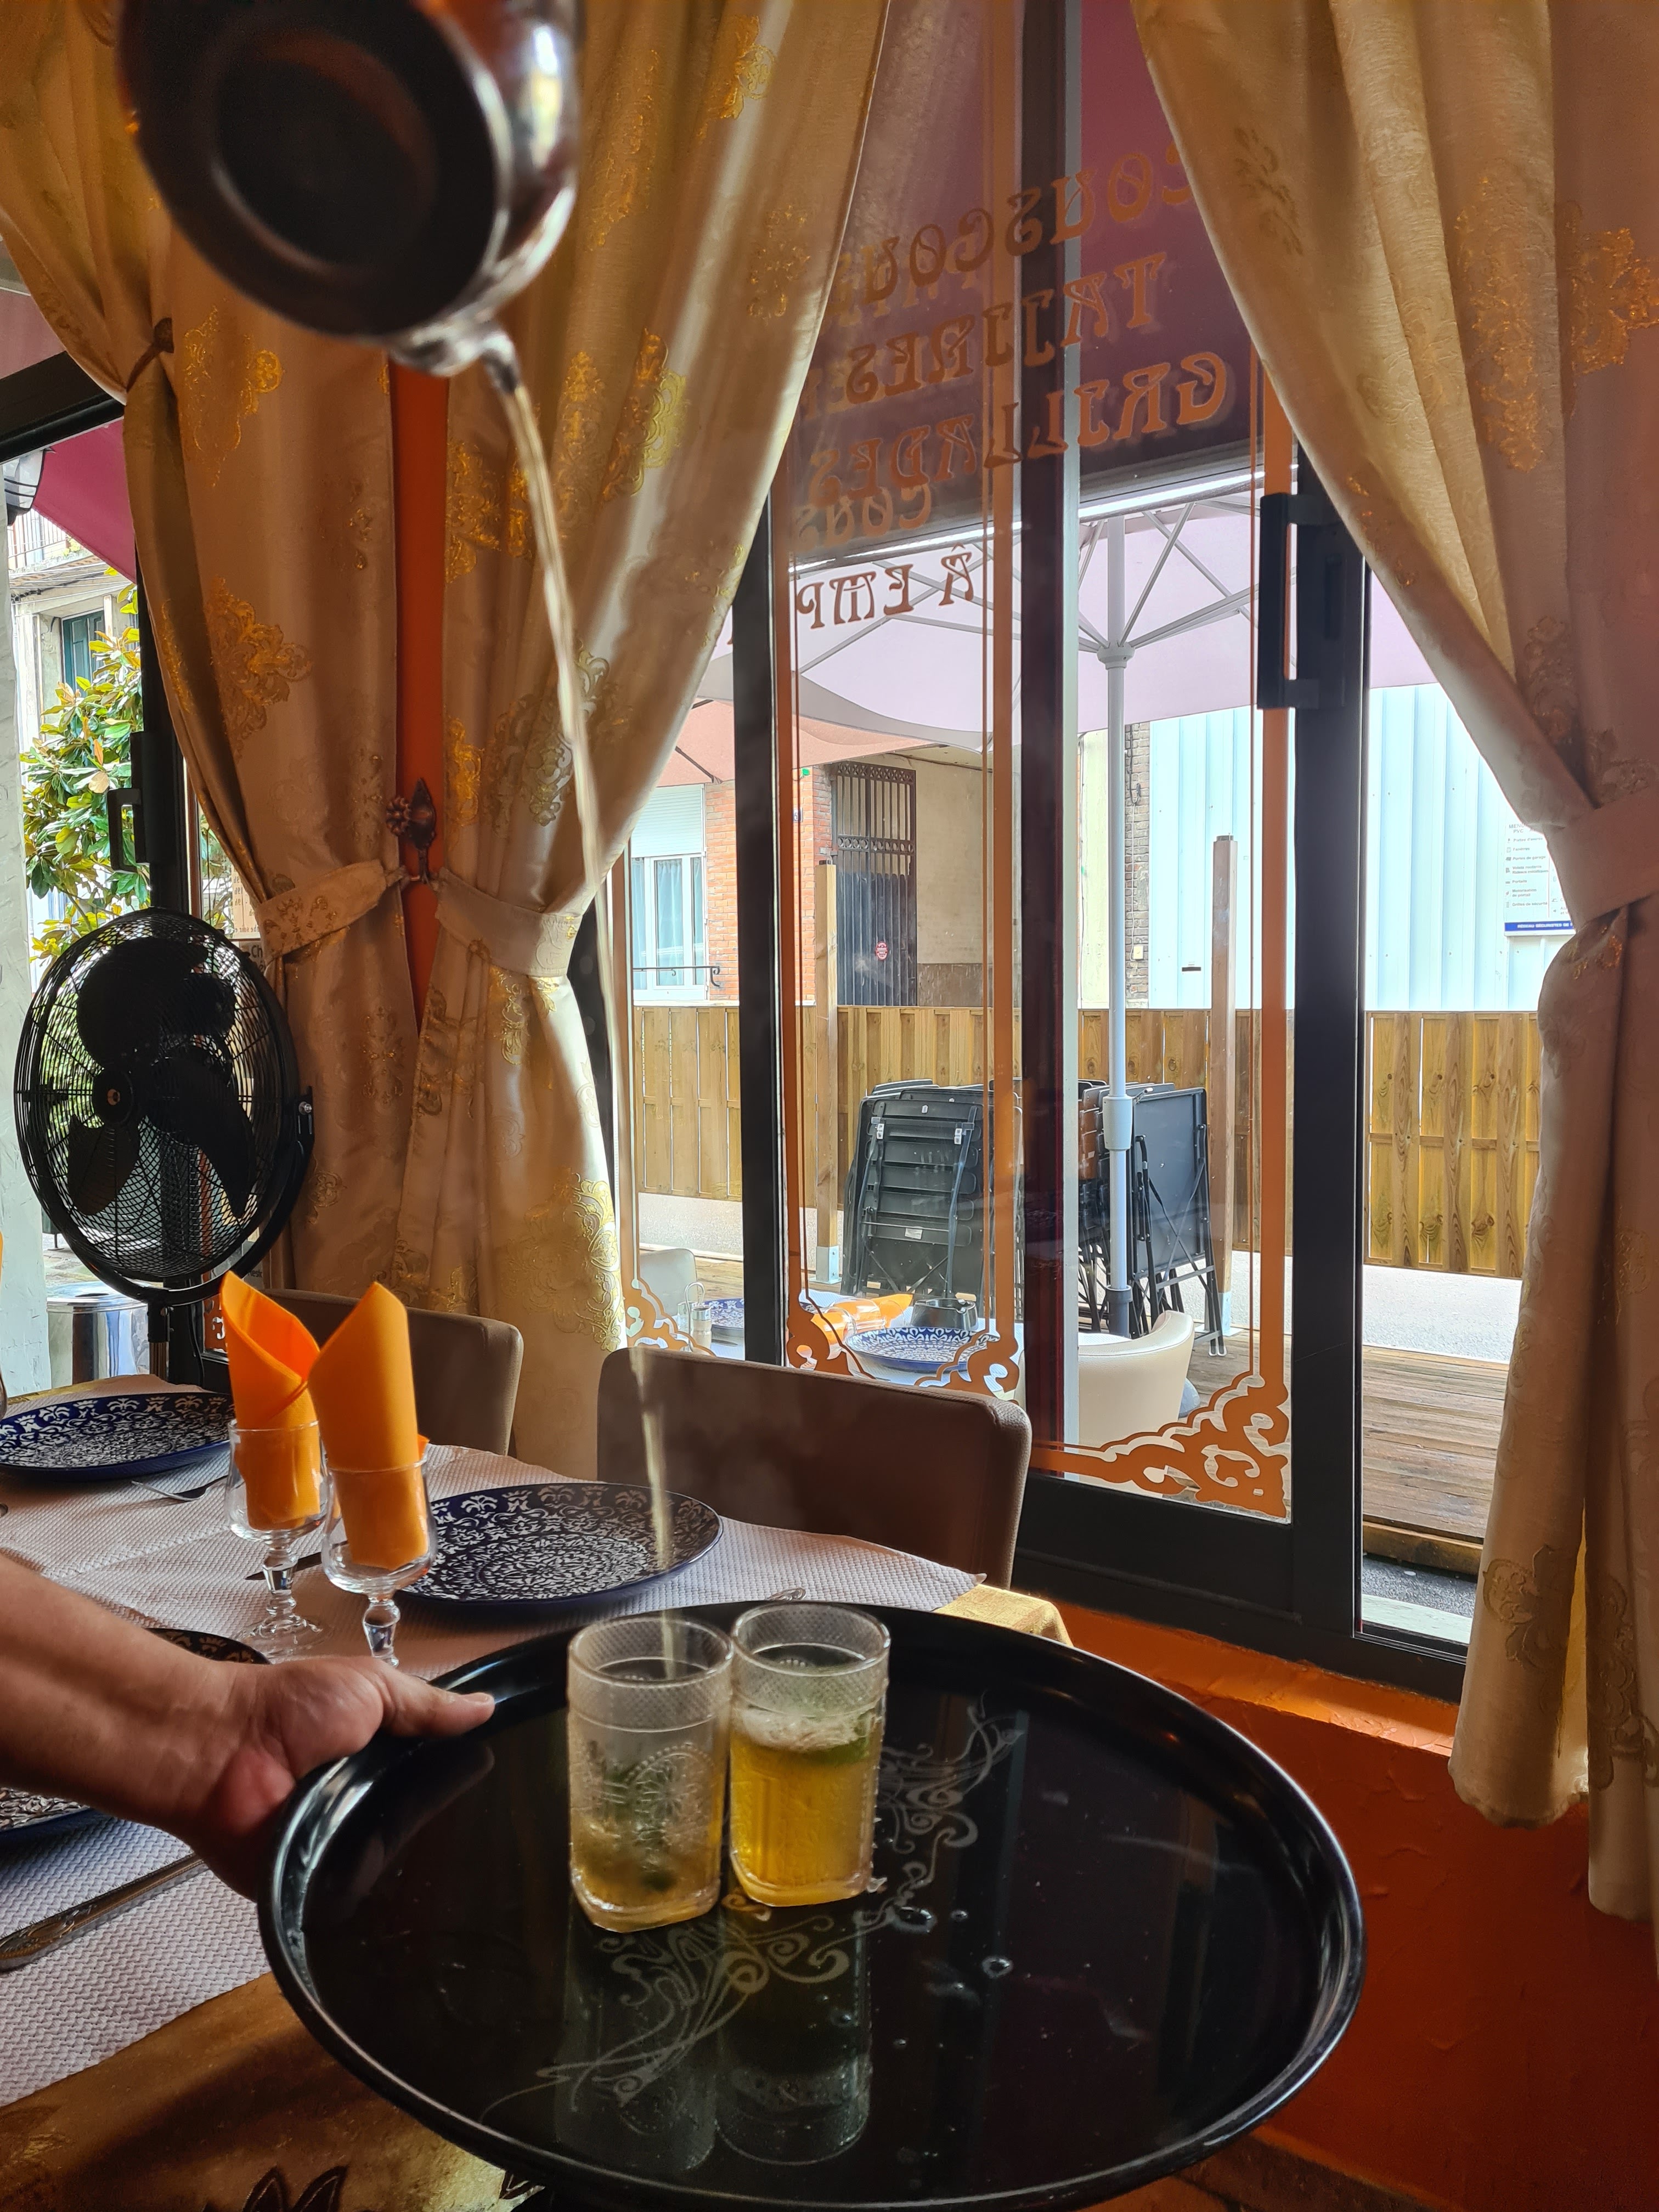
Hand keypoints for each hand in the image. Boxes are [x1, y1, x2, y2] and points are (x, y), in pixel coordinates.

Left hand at [177, 1657, 492, 1894]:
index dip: (467, 1780)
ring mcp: (341, 1848)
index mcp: (379, 1759)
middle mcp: (364, 1806)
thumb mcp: (370, 1687)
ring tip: (446, 1856)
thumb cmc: (286, 1708)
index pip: (438, 1779)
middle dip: (450, 1825)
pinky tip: (397, 1884)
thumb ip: (426, 1704)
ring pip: (399, 1866)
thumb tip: (486, 1705)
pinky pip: (361, 1897)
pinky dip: (374, 1888)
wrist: (221, 1752)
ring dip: (412, 1856)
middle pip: (425, 1826)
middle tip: (485, 1824)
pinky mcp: (316, 1888)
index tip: (511, 1781)